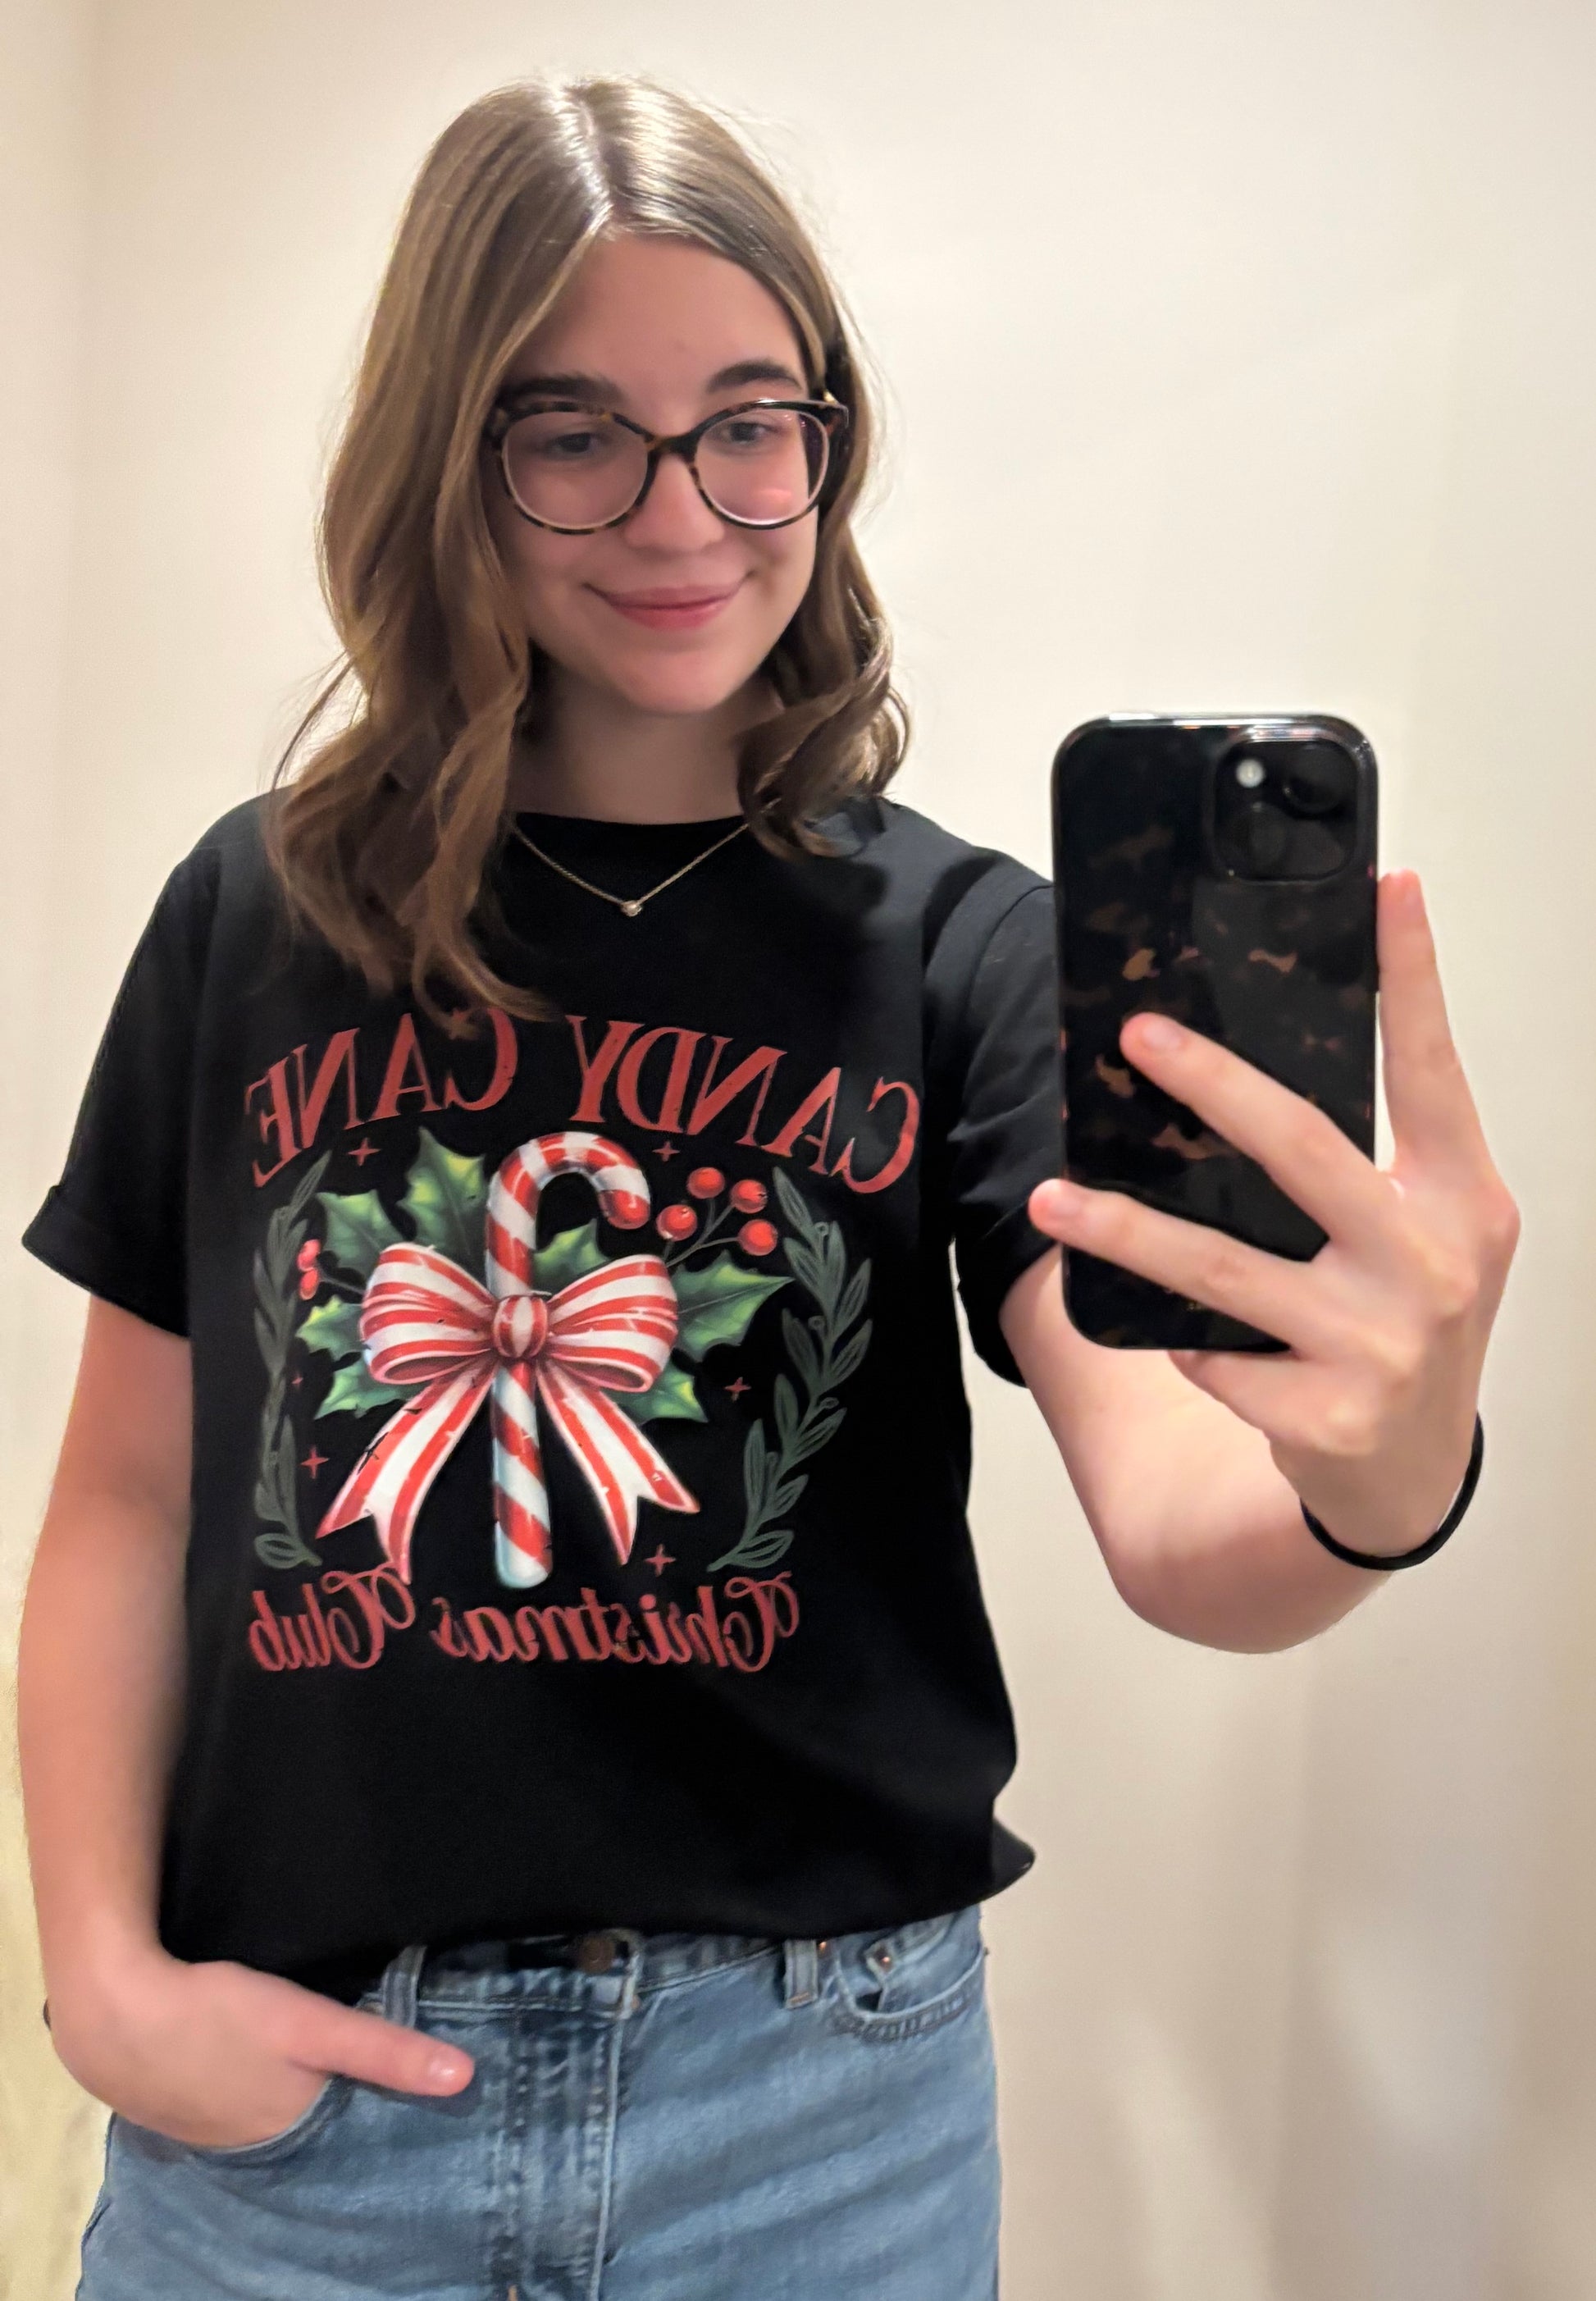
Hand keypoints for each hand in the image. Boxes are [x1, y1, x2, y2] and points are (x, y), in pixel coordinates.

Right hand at [47, 1939, 473, 2149]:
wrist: (112, 2013)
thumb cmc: (219, 2017)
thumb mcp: (309, 2026)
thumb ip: (383, 2050)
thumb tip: (464, 2077)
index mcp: (292, 2132)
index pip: (355, 2130)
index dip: (386, 2108)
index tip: (423, 2087)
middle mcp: (255, 2147)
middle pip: (316, 2121)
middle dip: (344, 2100)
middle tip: (369, 2059)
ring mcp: (211, 2130)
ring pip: (274, 2111)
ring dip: (296, 2091)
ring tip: (320, 2057)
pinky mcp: (179, 2104)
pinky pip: (235, 2100)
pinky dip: (252, 2083)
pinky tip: (256, 2058)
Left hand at [1028, 871, 1518, 1555]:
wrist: (1409, 1478)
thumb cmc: (1404, 1323)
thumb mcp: (1417, 1232)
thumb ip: (1366, 1163)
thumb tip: (1231, 1074)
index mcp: (1463, 1197)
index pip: (1432, 1069)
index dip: (1414, 978)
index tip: (1389, 888)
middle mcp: (1431, 1262)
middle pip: (1302, 1149)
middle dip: (1213, 1084)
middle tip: (1137, 1035)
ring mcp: (1381, 1344)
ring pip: (1221, 1268)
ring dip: (1123, 1228)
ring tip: (1050, 1196)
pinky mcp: (1325, 1414)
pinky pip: (1213, 1353)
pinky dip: (1182, 1337)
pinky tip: (1163, 1330)